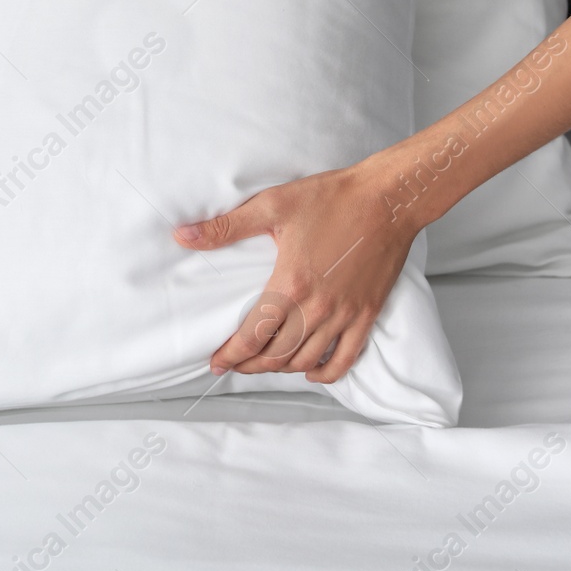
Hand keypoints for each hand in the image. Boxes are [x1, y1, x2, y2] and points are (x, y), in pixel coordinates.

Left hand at [174, 161, 419, 383]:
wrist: (388, 198)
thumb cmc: (332, 198)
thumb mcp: (272, 205)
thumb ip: (226, 227)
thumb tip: (182, 236)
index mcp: (290, 285)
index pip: (252, 337)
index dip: (231, 356)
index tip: (216, 363)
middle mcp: (317, 308)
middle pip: (276, 356)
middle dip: (250, 365)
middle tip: (234, 363)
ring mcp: (345, 315)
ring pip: (306, 360)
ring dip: (281, 369)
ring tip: (265, 363)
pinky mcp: (367, 314)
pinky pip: (345, 359)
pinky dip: (325, 372)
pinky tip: (310, 370)